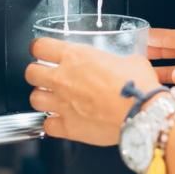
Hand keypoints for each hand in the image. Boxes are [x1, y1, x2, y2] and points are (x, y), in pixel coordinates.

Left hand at [25, 38, 161, 145]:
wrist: (144, 113)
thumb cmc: (139, 86)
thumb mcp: (131, 60)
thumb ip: (118, 59)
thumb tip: (123, 62)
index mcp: (76, 57)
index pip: (40, 47)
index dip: (39, 49)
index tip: (41, 51)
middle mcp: (63, 79)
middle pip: (30, 73)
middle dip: (37, 73)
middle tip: (46, 75)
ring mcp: (63, 104)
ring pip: (34, 99)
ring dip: (42, 98)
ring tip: (52, 99)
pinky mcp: (68, 127)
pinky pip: (47, 126)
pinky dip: (52, 124)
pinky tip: (61, 120)